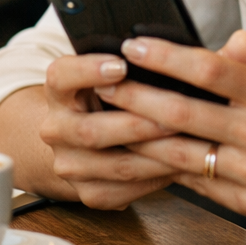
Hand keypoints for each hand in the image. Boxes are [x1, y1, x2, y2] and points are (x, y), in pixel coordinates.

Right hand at [36, 53, 178, 209]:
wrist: (84, 139)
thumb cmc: (110, 96)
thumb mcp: (111, 73)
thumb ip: (134, 62)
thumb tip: (183, 52)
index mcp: (58, 91)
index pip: (62, 76)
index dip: (89, 70)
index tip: (122, 64)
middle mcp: (56, 129)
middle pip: (91, 130)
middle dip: (137, 124)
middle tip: (175, 115)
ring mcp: (69, 164)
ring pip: (115, 165)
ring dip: (156, 155)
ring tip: (189, 143)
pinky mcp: (87, 192)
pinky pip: (125, 190)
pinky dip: (157, 178)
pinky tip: (180, 166)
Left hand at [98, 31, 245, 225]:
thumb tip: (214, 46)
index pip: (211, 70)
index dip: (167, 57)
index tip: (134, 46)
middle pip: (184, 114)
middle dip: (136, 97)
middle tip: (104, 83)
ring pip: (181, 154)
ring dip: (138, 137)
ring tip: (108, 120)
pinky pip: (197, 183)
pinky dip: (165, 168)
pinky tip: (140, 154)